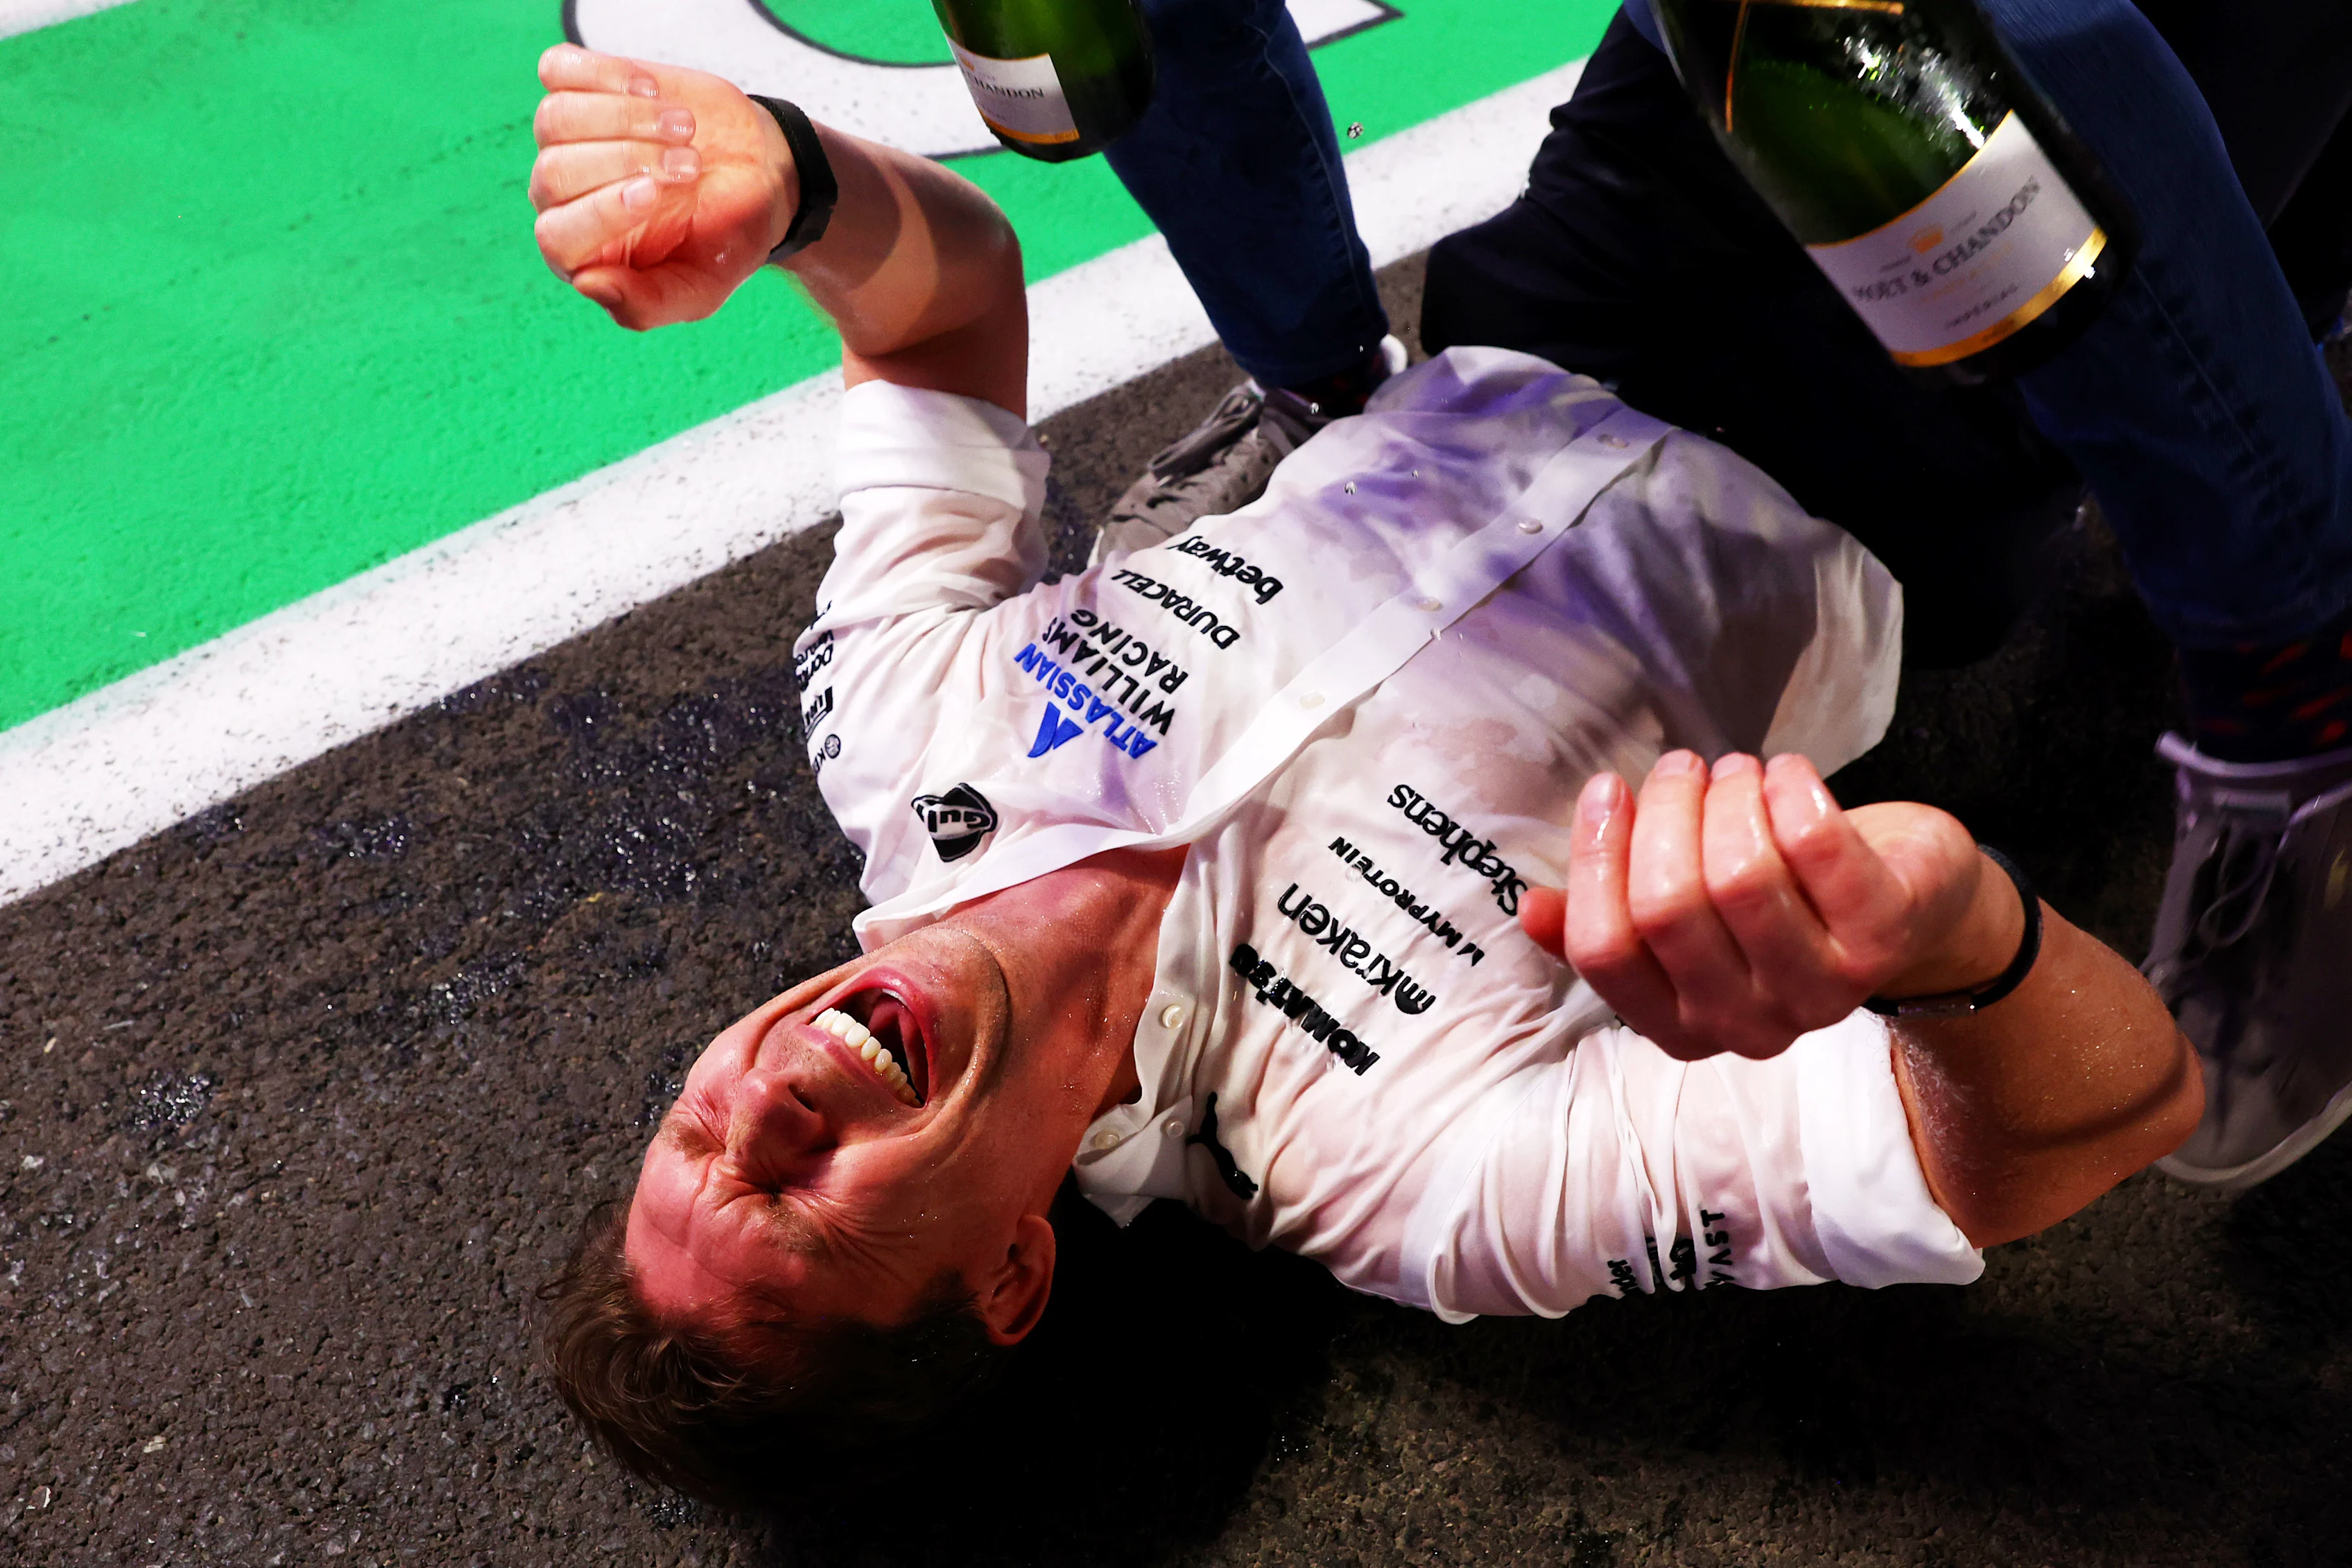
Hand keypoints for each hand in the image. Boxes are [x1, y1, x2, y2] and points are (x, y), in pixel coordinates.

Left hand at [528, 45, 796, 328]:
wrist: (758, 175)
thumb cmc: (725, 239)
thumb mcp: (699, 289)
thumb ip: (646, 305)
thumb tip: (587, 283)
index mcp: (583, 253)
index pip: (557, 236)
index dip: (600, 213)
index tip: (655, 193)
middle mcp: (563, 197)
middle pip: (555, 172)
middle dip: (628, 161)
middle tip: (691, 164)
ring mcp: (566, 139)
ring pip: (557, 119)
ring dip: (626, 118)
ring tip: (686, 127)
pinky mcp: (581, 89)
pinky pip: (560, 70)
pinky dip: (606, 75)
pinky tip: (653, 92)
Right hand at [1520, 751, 2016, 1060]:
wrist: (1910, 909)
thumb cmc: (1779, 903)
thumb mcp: (1687, 927)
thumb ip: (1610, 925)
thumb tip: (1531, 907)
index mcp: (1680, 1026)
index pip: (1606, 952)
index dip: (1593, 861)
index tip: (1605, 790)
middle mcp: (1747, 1025)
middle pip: (1669, 908)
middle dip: (1663, 815)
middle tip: (1678, 767)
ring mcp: (1822, 988)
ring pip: (1740, 876)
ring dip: (1728, 799)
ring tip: (1734, 770)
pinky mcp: (1884, 934)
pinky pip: (1816, 846)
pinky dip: (1791, 789)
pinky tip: (1786, 772)